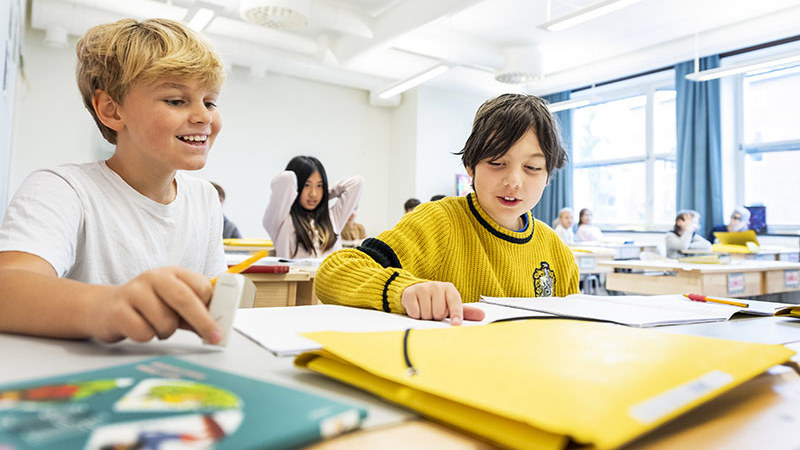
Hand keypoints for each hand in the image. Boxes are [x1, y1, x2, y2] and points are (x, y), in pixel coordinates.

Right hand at [88, 267, 219, 343]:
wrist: (103, 308)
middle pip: (185, 299)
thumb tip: (217, 325)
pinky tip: (138, 328)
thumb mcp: (173, 304)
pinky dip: (145, 336)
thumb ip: (195, 312)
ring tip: (155, 326)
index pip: (200, 286)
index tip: (220, 323)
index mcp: (172, 273)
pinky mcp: (118, 310)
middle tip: (213, 337)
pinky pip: (144, 333)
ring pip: (165, 322)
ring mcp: (134, 292)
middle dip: (203, 321)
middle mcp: (154, 277)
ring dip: (165, 332)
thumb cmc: (146, 307)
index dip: (212, 306)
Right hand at [401, 281, 485, 325]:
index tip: (456, 324)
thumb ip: (466, 312)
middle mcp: (437, 286)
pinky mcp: (410, 293)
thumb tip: (482, 316)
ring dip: (425, 317)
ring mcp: (423, 288)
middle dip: (436, 317)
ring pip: (426, 314)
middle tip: (433, 312)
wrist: (415, 292)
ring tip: (425, 310)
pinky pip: (415, 313)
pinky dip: (415, 315)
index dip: (456, 314)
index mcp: (450, 289)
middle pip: (439, 313)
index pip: (455, 303)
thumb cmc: (437, 301)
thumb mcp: (451, 305)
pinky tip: (416, 309)